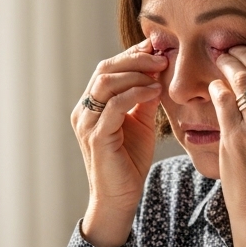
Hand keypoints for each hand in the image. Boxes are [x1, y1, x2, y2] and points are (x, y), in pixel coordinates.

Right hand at [73, 40, 165, 246]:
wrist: (120, 198)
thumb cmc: (129, 162)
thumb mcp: (140, 123)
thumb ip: (143, 98)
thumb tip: (156, 72)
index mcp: (91, 105)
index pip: (108, 69)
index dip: (132, 54)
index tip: (157, 48)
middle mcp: (83, 111)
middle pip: (105, 69)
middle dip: (135, 58)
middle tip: (162, 57)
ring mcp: (87, 123)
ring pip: (106, 82)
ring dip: (136, 73)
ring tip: (160, 72)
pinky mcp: (97, 137)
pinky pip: (115, 105)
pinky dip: (135, 93)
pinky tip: (154, 91)